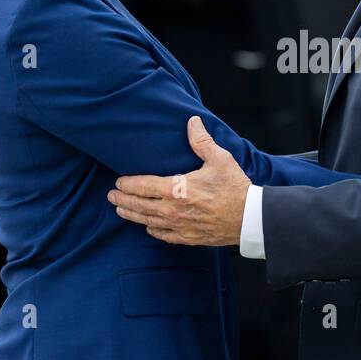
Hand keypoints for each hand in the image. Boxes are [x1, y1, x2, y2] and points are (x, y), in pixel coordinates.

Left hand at [107, 116, 250, 245]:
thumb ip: (201, 141)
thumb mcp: (219, 159)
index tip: (118, 182)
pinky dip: (152, 230)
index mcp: (176, 189)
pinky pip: (164, 235)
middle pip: (139, 205)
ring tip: (121, 210)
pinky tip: (148, 227)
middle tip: (111, 196)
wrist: (249, 218)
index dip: (128, 184)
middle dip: (122, 200)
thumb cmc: (235, 188)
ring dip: (132, 215)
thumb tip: (192, 121)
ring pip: (147, 221)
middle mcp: (172, 209)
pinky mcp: (188, 238)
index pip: (142, 186)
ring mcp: (179, 226)